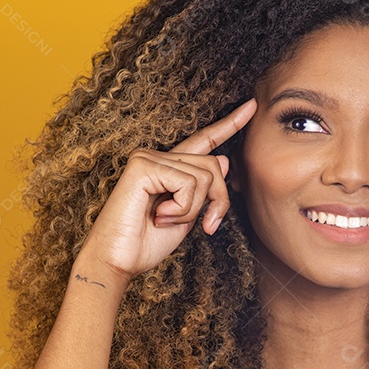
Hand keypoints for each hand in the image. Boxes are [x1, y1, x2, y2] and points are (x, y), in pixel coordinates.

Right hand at [75, 98, 256, 280]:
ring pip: (205, 175)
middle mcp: (157, 156)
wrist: (117, 262)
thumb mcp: (187, 217)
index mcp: (168, 168)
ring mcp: (147, 157)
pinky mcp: (142, 165)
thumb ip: (203, 190)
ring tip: (166, 220)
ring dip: (193, 209)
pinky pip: (187, 183)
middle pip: (214, 165)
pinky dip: (182, 208)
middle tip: (204, 225)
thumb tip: (224, 159)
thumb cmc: (146, 243)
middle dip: (218, 200)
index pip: (204, 140)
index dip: (229, 125)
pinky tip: (160, 216)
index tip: (251, 106)